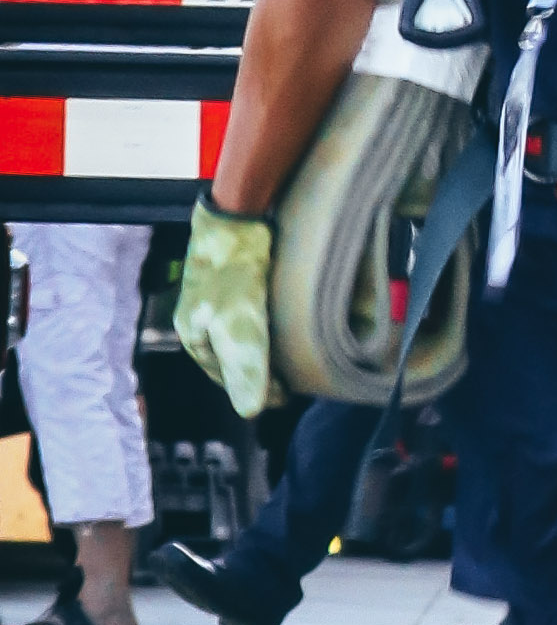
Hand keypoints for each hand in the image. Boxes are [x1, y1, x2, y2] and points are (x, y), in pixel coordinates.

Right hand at [176, 197, 273, 420]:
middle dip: (260, 371)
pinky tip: (290, 324)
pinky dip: (271, 324)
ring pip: (245, 335)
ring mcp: (218, 297)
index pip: (225, 377)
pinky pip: (254, 311)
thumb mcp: (239, 325)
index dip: (254, 390)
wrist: (238, 212)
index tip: (285, 398)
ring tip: (295, 357)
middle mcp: (201, 318)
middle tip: (294, 380)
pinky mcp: (238, 278)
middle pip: (234, 357)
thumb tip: (251, 412)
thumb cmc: (232, 271)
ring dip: (267, 348)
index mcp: (192, 335)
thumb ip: (246, 368)